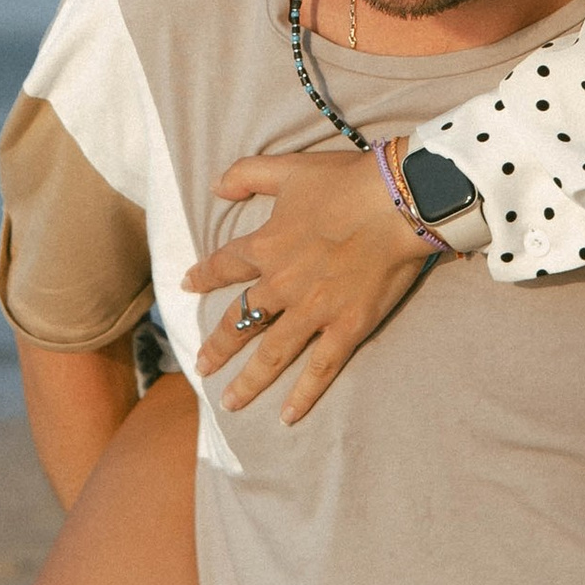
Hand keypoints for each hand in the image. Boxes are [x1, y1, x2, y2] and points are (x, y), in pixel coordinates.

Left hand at [182, 143, 436, 421]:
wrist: (396, 203)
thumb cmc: (345, 182)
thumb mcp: (288, 168)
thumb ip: (247, 174)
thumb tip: (214, 187)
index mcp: (266, 246)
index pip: (225, 265)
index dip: (205, 276)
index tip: (188, 285)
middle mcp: (282, 285)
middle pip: (241, 321)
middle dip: (218, 346)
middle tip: (201, 366)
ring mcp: (312, 311)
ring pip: (272, 353)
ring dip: (249, 380)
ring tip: (231, 402)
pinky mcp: (346, 328)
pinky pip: (320, 368)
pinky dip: (304, 394)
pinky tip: (288, 416)